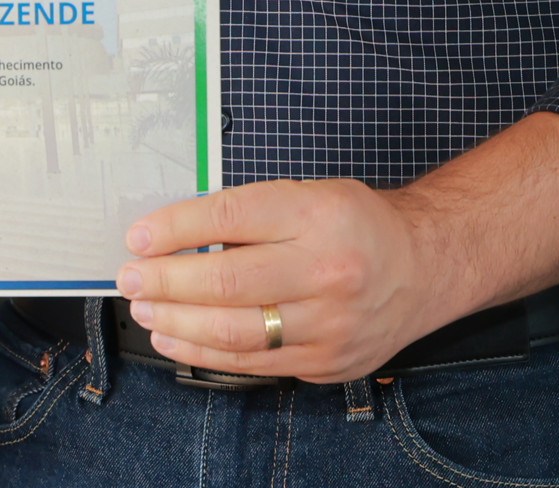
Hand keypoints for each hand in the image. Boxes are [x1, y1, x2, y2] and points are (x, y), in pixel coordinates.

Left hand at [117, 178, 451, 383]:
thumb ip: (253, 215)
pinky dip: (204, 352)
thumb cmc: (360, 225)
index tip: (139, 236)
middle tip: (131, 277)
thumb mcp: (314, 196)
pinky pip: (252, 363)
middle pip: (227, 280)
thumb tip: (176, 234)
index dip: (176, 228)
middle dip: (166, 280)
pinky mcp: (325, 362)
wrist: (427, 267)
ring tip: (145, 309)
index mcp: (321, 214)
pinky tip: (176, 338)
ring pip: (234, 331)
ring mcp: (329, 323)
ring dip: (176, 322)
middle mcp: (327, 270)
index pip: (232, 218)